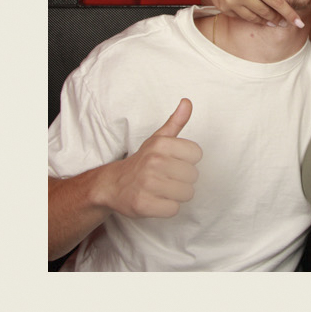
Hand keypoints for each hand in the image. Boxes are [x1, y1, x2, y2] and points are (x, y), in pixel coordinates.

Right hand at [103, 99, 200, 218]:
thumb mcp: (158, 139)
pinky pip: (174, 209)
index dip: (187, 160)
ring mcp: (148, 184)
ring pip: (186, 193)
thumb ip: (175, 121)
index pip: (197, 154)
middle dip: (182, 179)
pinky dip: (167, 208)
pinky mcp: (144, 204)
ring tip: (161, 189)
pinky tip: (156, 200)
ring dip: (176, 195)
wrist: (113, 184)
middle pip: (193, 176)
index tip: (173, 162)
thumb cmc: (142, 161)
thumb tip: (187, 102)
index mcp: (160, 144)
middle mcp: (154, 162)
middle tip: (166, 177)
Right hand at [195, 0, 304, 28]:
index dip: (289, 14)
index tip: (299, 22)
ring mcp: (231, 3)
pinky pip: (242, 17)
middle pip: (267, 13)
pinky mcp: (224, 8)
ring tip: (274, 22)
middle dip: (279, 19)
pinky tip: (258, 16)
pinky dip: (252, 18)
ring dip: (267, 21)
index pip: (276, 2)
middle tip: (286, 22)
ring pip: (255, 18)